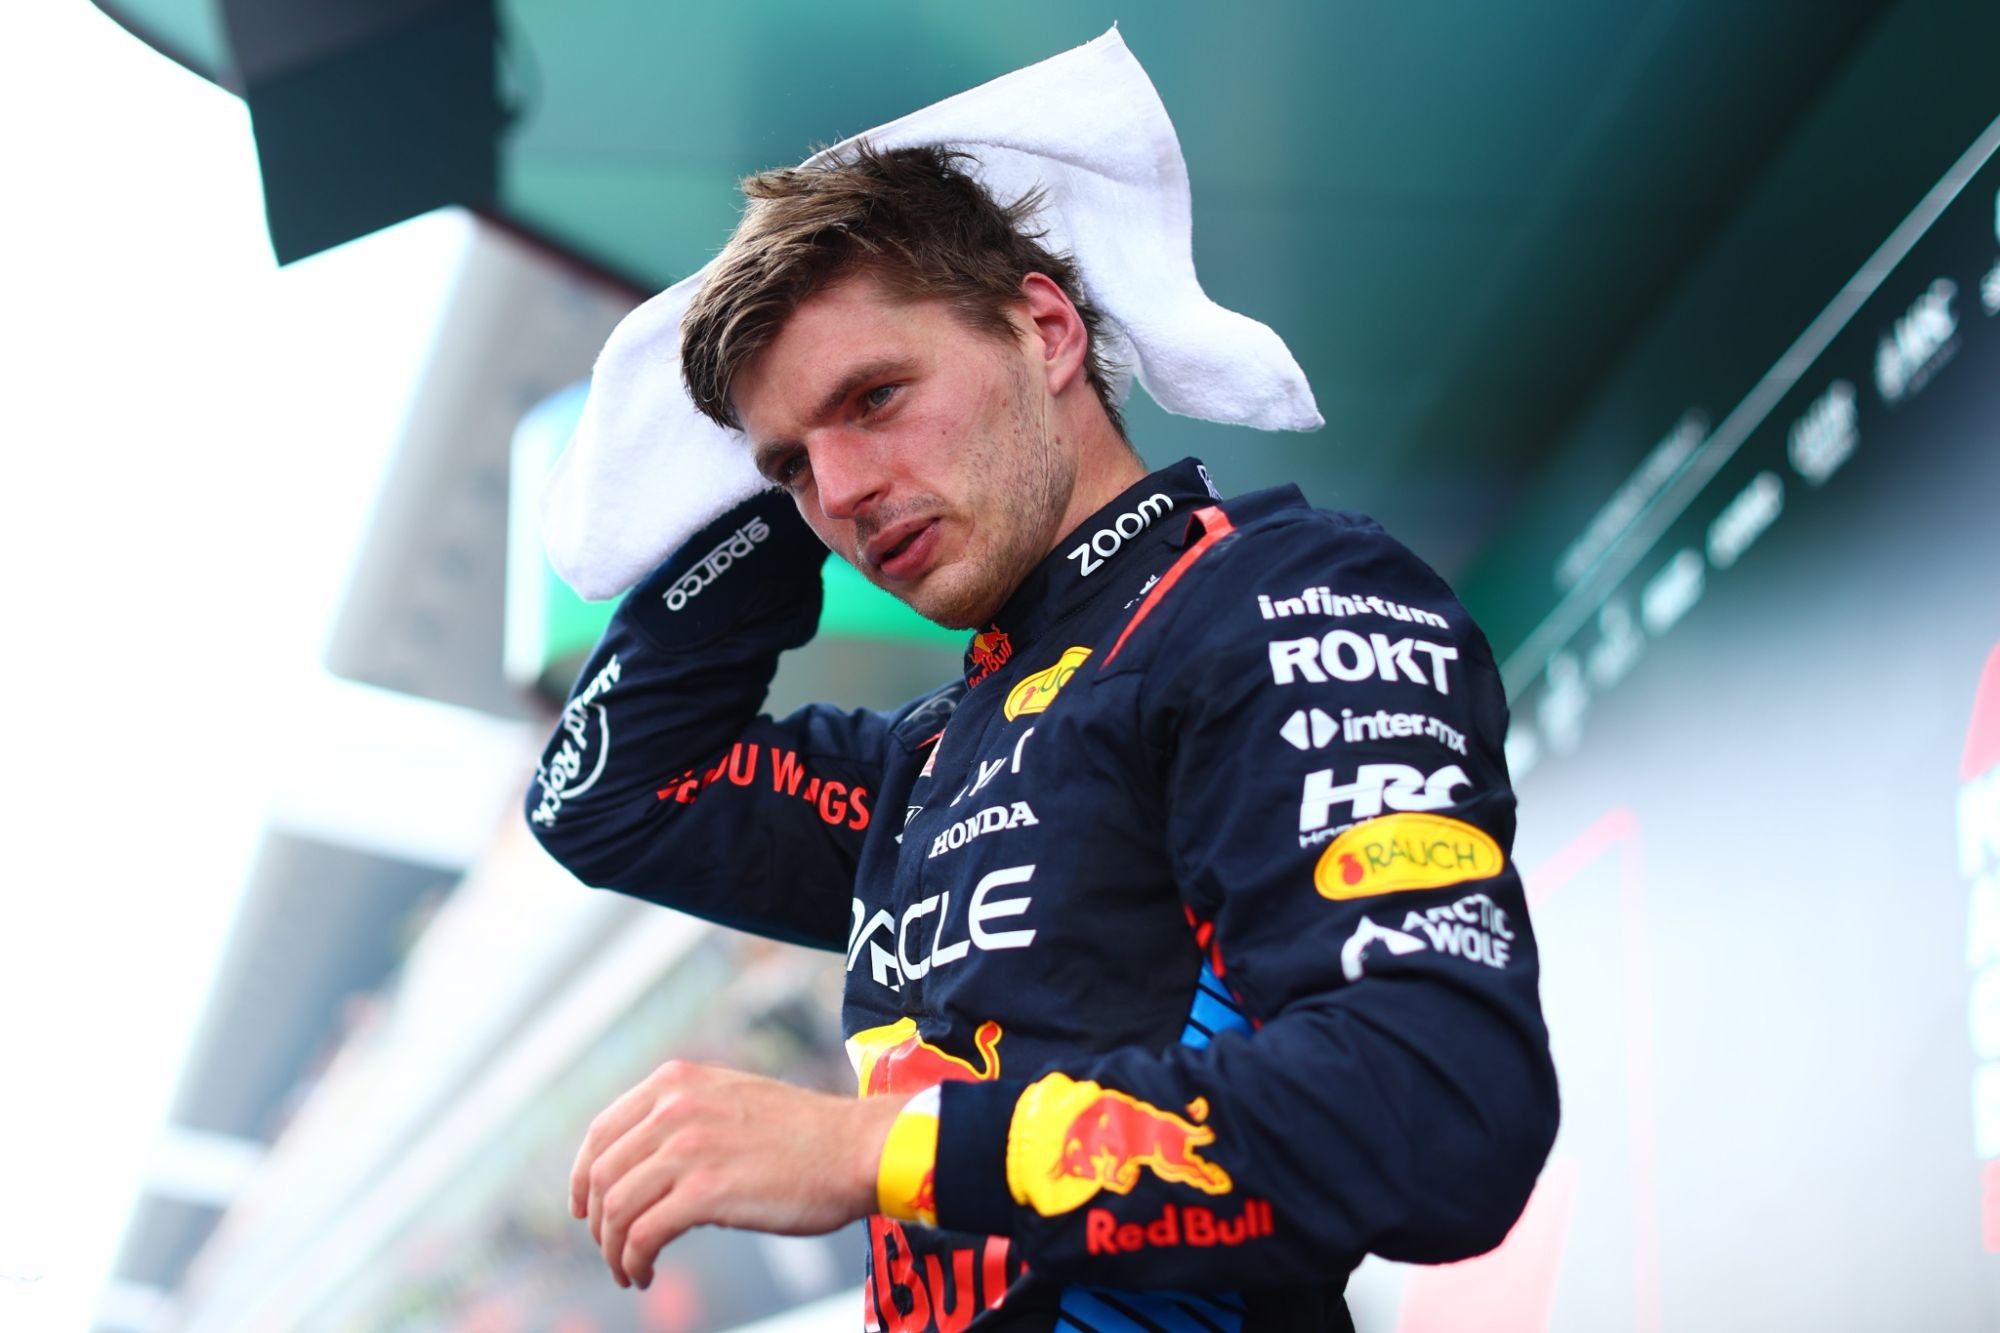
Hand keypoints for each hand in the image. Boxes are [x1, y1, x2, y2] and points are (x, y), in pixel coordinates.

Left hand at [570, 1059, 906, 1288]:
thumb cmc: (805, 1134)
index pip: (600, 1131)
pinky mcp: (706, 1191)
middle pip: (603, 1174)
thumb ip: (686, 1115)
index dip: (582, 1176)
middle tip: (610, 1250)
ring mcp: (689, 1148)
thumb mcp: (732, 1098)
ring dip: (613, 1250)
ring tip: (628, 1270)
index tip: (583, 1207)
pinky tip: (646, 1273)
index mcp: (676, 1082)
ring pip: (617, 1209)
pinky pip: (644, 1235)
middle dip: (598, 1223)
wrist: (856, 1148)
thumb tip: (645, 1162)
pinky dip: (635, 1261)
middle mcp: (675, 1108)